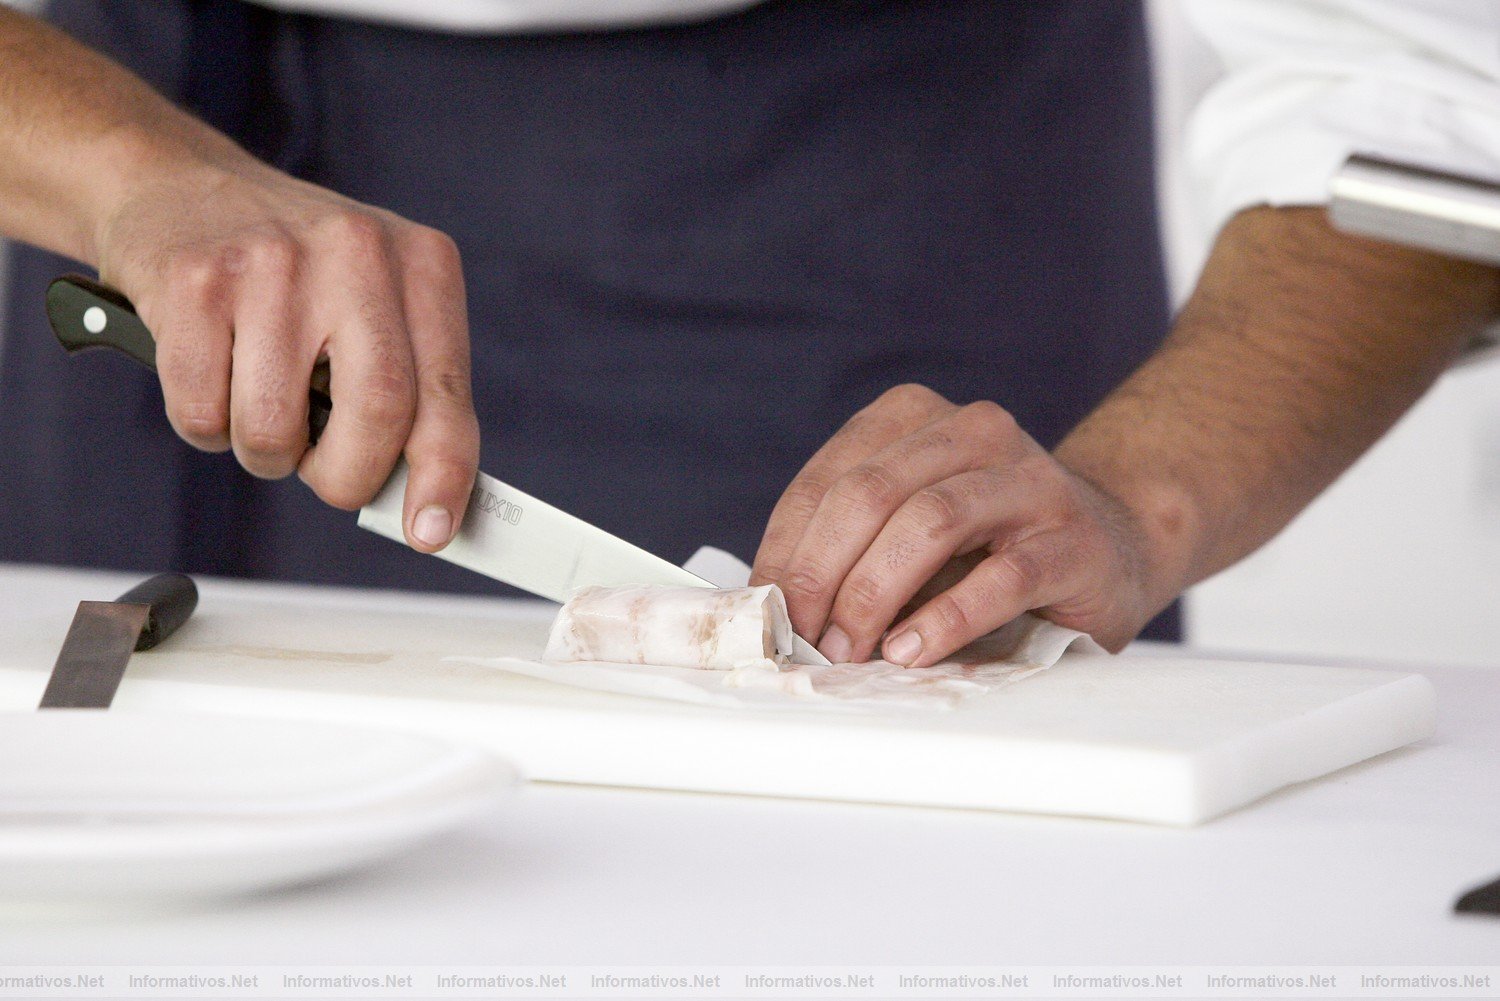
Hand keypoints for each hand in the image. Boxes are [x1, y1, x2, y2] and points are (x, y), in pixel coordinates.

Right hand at [94, 156, 477, 551]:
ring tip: (260, 406)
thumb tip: (431, 506)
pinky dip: (205, 424)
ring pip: (277, 428)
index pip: (444, 392)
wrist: (177, 185)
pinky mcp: (194, 281)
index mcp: (421, 263)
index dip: (443, 473)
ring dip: (266, 453)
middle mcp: (357, 252)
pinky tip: (210, 373)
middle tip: (328, 476)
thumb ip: (410, 392)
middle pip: (378, 412)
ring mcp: (273, 263)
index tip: (432, 530)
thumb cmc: (294, 273)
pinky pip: (202, 412)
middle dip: (349, 476)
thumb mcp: (377, 303)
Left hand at [750, 384, 1162, 663]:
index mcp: (917, 418)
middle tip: (802, 640)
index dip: (787, 549)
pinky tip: (910, 651)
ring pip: (930, 522)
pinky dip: (945, 619)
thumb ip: (849, 547)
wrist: (1113, 546)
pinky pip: (1000, 576)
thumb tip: (767, 605)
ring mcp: (1029, 482)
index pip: (828, 478)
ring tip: (849, 650)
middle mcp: (975, 432)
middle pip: (870, 493)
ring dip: (873, 595)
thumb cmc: (988, 546)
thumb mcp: (908, 529)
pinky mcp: (1072, 541)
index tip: (763, 612)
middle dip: (821, 574)